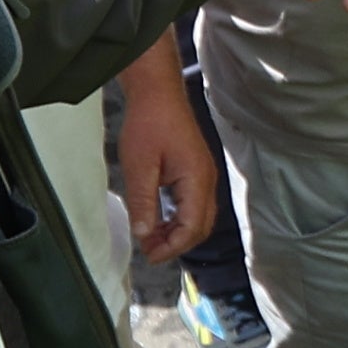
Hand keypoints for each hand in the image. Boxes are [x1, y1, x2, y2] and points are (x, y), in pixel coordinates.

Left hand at [117, 53, 217, 262]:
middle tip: (148, 250)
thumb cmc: (149, 123)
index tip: (149, 255)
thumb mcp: (140, 166)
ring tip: (150, 237)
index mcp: (196, 179)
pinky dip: (178, 218)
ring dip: (177, 232)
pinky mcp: (196, 171)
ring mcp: (204, 176)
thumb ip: (143, 203)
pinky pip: (194, 205)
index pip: (192, 226)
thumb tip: (144, 235)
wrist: (158, 93)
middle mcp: (207, 180)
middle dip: (176, 243)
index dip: (172, 246)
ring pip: (199, 217)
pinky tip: (158, 219)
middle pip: (200, 226)